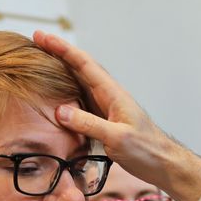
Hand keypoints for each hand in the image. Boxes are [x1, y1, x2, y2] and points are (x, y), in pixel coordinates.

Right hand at [32, 31, 200, 200]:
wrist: (163, 163)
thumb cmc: (146, 150)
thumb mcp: (117, 138)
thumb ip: (90, 124)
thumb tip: (61, 111)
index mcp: (113, 94)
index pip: (84, 64)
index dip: (62, 49)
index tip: (43, 37)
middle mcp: (109, 95)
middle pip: (80, 67)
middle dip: (58, 52)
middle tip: (37, 39)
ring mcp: (106, 106)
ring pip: (80, 81)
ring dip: (61, 69)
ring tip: (41, 59)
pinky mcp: (104, 119)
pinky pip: (82, 98)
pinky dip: (67, 89)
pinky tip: (57, 92)